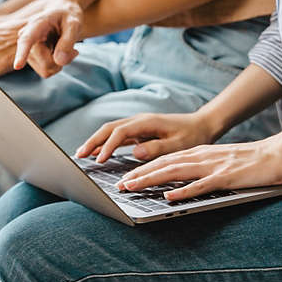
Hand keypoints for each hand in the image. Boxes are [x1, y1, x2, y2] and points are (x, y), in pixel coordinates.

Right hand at [13, 0, 83, 77]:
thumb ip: (68, 41)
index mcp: (35, 26)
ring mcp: (28, 51)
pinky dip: (57, 66)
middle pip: (46, 64)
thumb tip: (59, 61)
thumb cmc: (68, 16)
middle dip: (62, 61)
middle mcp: (26, 39)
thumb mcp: (74, 24)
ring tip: (66, 48)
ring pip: (46, 70)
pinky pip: (46, 72)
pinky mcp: (33, 59)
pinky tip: (60, 52)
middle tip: (74, 50)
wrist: (63, 13)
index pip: (26, 41)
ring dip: (60, 63)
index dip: (22, 54)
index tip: (17, 66)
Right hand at [76, 112, 218, 162]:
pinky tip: (97, 152)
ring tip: (82, 154)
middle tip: (79, 156)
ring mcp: (137, 125)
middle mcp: (138, 120)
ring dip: (96, 141)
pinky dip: (105, 143)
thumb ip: (157, 148)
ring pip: (110, 131)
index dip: (108, 146)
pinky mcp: (139, 131)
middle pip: (109, 128)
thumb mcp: (179, 144)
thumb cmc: (192, 135)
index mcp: (146, 122)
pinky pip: (117, 136)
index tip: (99, 161)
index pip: (120, 133)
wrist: (202, 125)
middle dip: (93, 141)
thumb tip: (135, 152)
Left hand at [114, 137, 281, 201]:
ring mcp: (213, 166)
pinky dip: (183, 191)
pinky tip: (169, 197)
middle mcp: (201, 156)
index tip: (125, 179)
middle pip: (163, 164)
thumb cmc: (250, 162)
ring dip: (151, 180)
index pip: (164, 160)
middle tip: (119, 186)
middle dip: (138, 175)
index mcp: (199, 153)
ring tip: (132, 188)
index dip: (142, 169)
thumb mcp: (219, 162)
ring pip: (174, 172)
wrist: (278, 154)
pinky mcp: (226, 177)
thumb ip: (200, 169)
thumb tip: (181, 181)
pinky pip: (201, 185)